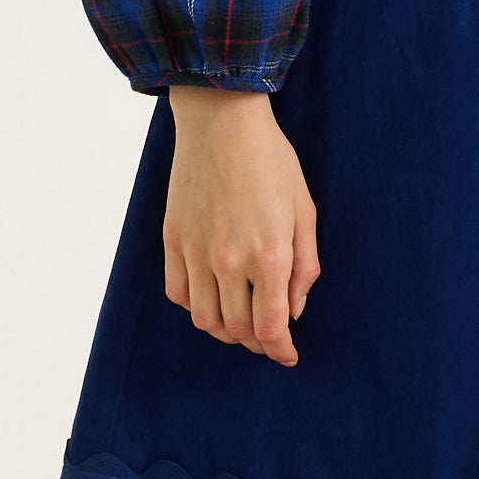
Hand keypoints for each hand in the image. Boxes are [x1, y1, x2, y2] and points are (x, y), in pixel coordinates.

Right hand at [163, 87, 320, 364]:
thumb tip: (294, 310)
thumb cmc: (271, 162)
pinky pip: (178, 293)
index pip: (271, 327)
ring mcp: (196, 251)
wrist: (222, 122)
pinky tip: (211, 298)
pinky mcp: (173, 239)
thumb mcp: (305, 212)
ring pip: (205, 319)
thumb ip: (304, 268)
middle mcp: (229, 261)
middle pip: (238, 330)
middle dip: (256, 343)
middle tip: (267, 338)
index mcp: (269, 255)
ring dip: (225, 331)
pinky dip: (195, 306)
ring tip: (239, 324)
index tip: (288, 355)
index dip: (281, 350)